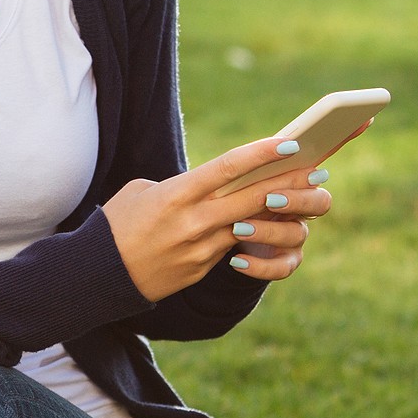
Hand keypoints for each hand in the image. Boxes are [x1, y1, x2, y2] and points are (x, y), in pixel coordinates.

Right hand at [101, 136, 333, 301]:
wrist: (101, 276)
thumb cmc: (118, 224)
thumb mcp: (141, 191)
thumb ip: (180, 184)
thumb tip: (211, 184)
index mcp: (176, 194)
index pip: (228, 168)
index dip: (262, 153)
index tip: (291, 142)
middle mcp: (193, 221)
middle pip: (252, 197)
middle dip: (288, 182)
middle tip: (317, 169)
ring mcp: (201, 248)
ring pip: (251, 224)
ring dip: (279, 211)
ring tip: (301, 197)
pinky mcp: (202, 268)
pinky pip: (232, 245)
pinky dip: (249, 231)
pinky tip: (268, 221)